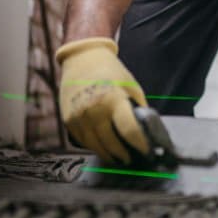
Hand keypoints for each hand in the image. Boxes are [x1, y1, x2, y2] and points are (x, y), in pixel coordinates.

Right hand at [56, 37, 149, 164]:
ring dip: (108, 155)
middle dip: (124, 155)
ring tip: (118, 159)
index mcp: (114, 99)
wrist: (82, 59)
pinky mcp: (69, 120)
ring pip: (96, 146)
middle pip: (111, 143)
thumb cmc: (111, 71)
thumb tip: (147, 130)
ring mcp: (79, 116)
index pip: (129, 130)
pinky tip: (103, 148)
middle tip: (132, 159)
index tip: (148, 152)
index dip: (141, 145)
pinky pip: (83, 141)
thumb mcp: (131, 86)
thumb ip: (138, 108)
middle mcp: (94, 110)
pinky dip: (94, 146)